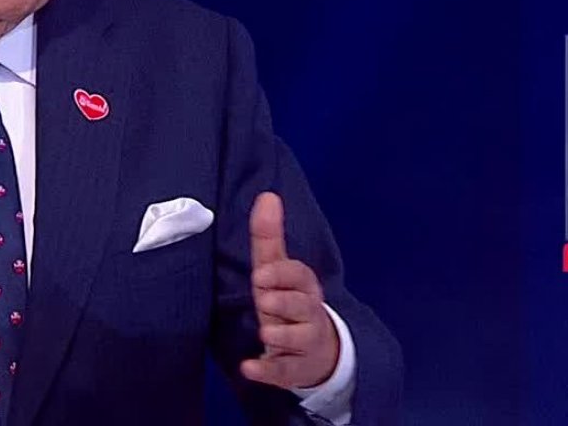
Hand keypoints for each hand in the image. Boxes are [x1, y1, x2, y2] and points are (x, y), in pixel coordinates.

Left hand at [239, 192, 338, 389]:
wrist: (318, 352)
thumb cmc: (289, 302)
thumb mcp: (277, 271)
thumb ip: (269, 237)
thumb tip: (267, 195)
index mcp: (304, 287)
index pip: (299, 276)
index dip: (282, 275)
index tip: (262, 275)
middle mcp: (309, 314)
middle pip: (302, 306)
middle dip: (284, 303)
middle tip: (265, 301)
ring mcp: (304, 343)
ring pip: (297, 339)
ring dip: (280, 335)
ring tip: (264, 333)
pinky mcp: (294, 370)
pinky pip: (282, 372)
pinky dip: (266, 371)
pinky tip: (249, 368)